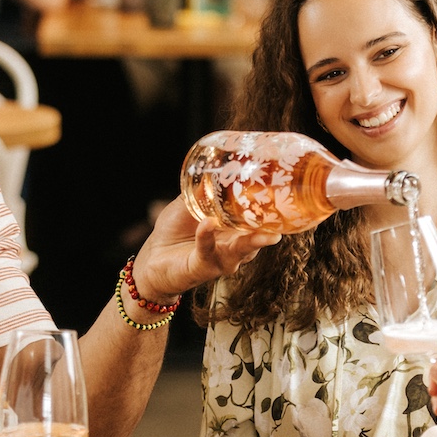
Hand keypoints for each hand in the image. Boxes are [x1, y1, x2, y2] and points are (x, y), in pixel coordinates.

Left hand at [129, 197, 279, 301]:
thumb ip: (200, 192)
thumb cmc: (173, 232)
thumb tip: (214, 169)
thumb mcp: (186, 206)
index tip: (283, 195)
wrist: (153, 259)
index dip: (272, 211)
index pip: (259, 221)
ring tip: (263, 233)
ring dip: (252, 242)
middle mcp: (234, 247)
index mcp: (235, 230)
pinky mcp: (203, 267)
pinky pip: (207, 251)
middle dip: (271, 230)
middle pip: (258, 238)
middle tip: (284, 220)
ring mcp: (221, 259)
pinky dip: (207, 237)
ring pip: (242, 251)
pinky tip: (207, 224)